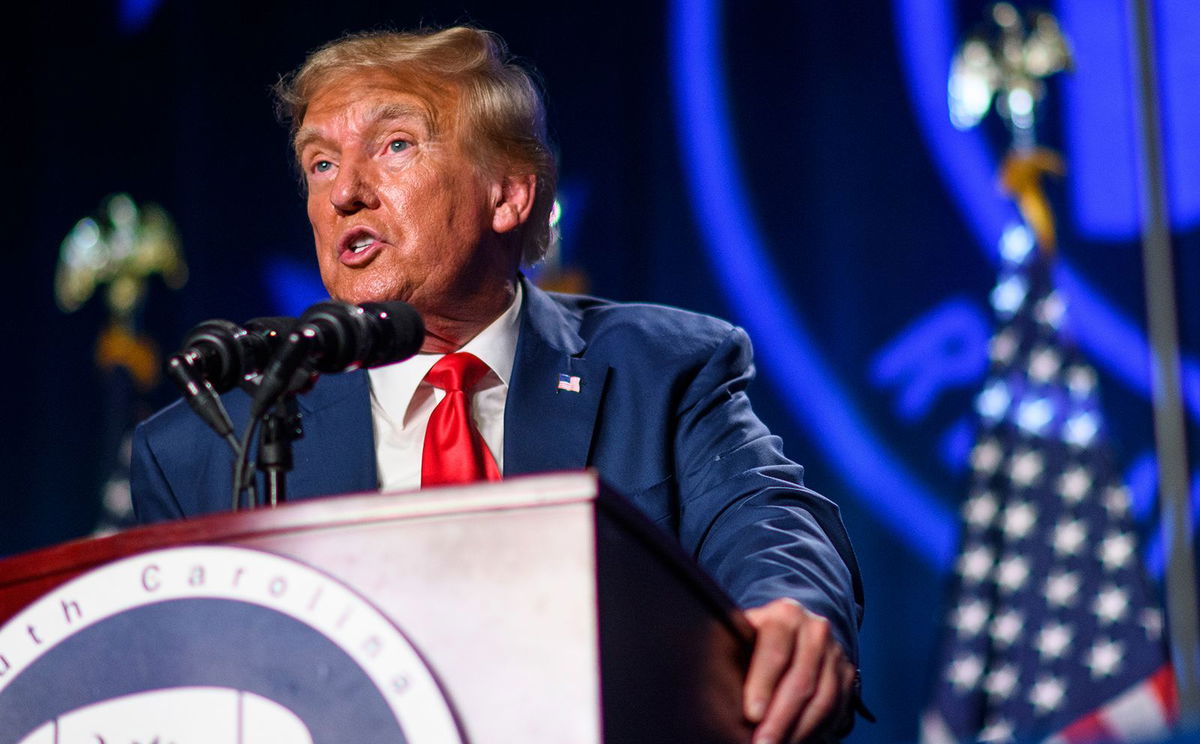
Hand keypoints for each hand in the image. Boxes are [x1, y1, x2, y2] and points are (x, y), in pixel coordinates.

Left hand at [742, 598, 855, 742]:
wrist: (792, 631)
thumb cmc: (755, 639)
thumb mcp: (743, 636)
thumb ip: (733, 655)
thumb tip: (719, 691)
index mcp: (785, 614)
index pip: (775, 651)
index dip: (762, 685)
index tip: (751, 714)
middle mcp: (815, 630)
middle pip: (800, 680)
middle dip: (780, 718)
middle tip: (762, 743)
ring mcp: (835, 652)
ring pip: (823, 698)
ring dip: (799, 729)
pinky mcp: (847, 674)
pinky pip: (837, 708)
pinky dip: (816, 729)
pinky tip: (796, 740)